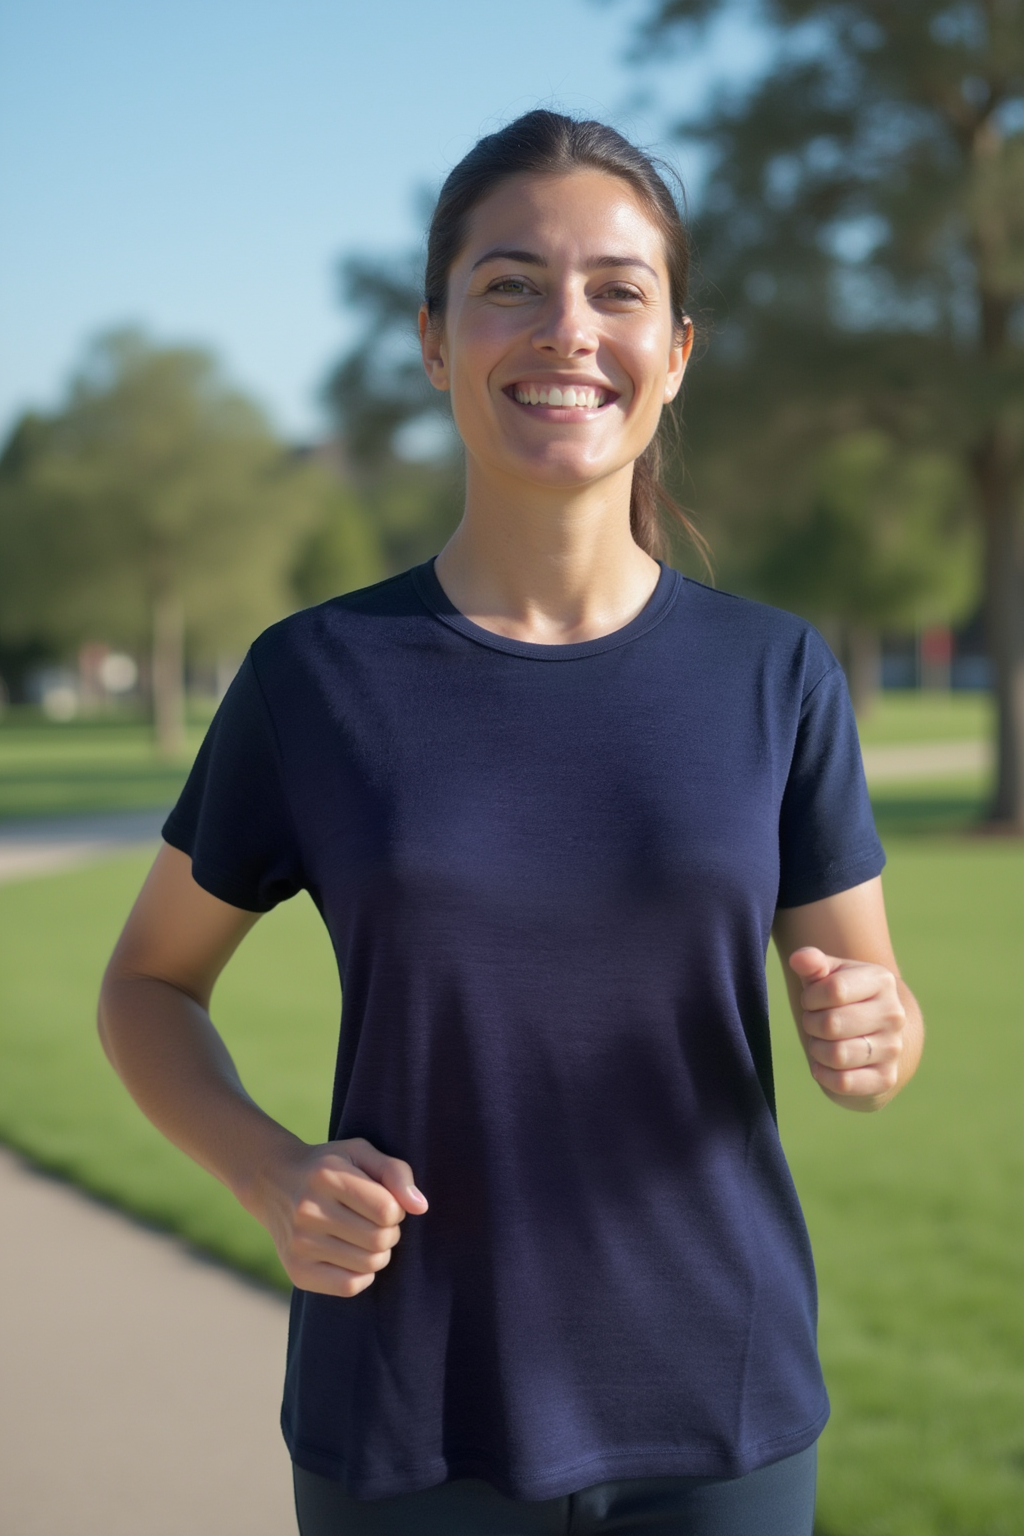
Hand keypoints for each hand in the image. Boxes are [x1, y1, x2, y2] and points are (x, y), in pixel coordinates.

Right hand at [254, 1136, 427, 1296]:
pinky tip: (354, 1256)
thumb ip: (395, 1172)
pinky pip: (349, 1287)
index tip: (387, 1203)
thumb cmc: (328, 1167)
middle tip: (377, 1222)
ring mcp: (299, 1244)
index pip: (387, 1209)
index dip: (397, 1209)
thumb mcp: (360, 1153)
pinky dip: (362, 1275)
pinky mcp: (296, 1270)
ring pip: (368, 1264)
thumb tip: (420, 1207)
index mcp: (327, 1176)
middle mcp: (308, 1210)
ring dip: (379, 1253)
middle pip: (380, 1239)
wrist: (273, 1181)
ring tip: (366, 1237)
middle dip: (390, 1232)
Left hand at [788, 947, 905, 1106]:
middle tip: (815, 1023)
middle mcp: (893, 1014)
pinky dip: (824, 1074)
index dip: (811, 997)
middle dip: (812, 1024)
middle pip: (832, 1024)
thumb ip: (812, 963)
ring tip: (822, 1042)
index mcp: (881, 981)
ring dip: (817, 1050)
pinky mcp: (885, 1078)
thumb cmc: (841, 999)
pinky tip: (825, 1065)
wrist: (872, 1034)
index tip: (811, 1000)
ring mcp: (893, 1048)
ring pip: (837, 1055)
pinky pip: (843, 1082)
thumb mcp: (828, 975)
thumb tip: (799, 958)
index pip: (834, 989)